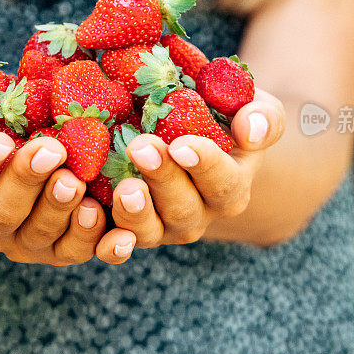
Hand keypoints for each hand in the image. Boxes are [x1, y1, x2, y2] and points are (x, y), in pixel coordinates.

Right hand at [0, 88, 136, 265]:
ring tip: (78, 183)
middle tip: (52, 151)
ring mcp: (23, 240)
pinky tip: (120, 234)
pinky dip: (100, 246)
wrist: (1, 141)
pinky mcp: (60, 246)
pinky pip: (78, 252)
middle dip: (26, 184)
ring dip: (61, 214)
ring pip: (40, 237)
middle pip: (1, 215)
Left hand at [94, 88, 284, 260]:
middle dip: (162, 179)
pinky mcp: (126, 228)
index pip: (223, 183)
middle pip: (183, 208)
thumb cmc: (225, 117)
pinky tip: (90, 216)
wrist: (190, 133)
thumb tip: (251, 129)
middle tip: (142, 147)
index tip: (184, 145)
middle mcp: (197, 214)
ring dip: (134, 212)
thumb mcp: (254, 109)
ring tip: (123, 187)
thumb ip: (264, 118)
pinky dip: (104, 240)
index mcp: (230, 188)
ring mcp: (160, 226)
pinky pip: (114, 245)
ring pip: (148, 231)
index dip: (205, 166)